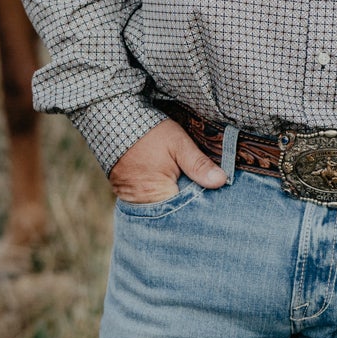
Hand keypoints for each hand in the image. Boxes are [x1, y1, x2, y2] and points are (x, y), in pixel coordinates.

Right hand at [109, 120, 224, 203]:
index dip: (202, 208)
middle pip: (173, 216)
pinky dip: (162, 197)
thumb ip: (199, 164)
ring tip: (191, 191)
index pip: (186, 214)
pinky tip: (173, 187)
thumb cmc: (149, 132)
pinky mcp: (127, 194)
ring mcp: (132, 202)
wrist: (114, 121)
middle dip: (190, 208)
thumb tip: (222, 181)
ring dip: (176, 202)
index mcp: (157, 196)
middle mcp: (142, 205)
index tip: (216, 201)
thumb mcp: (179, 144)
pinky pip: (149, 203)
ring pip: (161, 210)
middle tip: (207, 196)